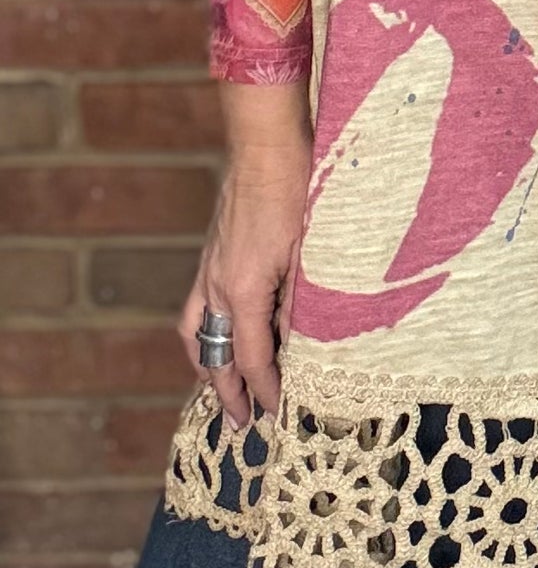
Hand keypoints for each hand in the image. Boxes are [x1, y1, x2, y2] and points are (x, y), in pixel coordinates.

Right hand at [178, 133, 311, 432]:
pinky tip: (218, 337)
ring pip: (197, 332)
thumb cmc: (297, 193)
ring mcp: (209, 268)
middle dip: (227, 390)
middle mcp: (217, 284)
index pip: (249, 356)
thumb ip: (301, 305)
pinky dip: (203, 334)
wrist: (266, 145)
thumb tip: (297, 346)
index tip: (277, 412)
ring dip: (207, 365)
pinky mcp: (212, 254)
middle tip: (241, 422)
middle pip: (214, 353)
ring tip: (219, 390)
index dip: (264, 388)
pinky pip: (197, 307)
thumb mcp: (310, 254)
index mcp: (244, 289)